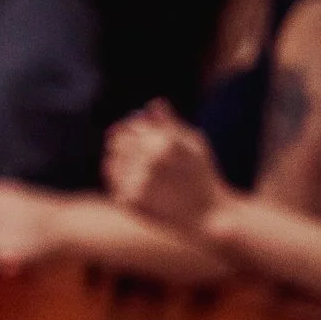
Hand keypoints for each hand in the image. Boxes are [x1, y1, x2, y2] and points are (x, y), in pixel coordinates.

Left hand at [106, 102, 229, 232]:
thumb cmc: (203, 177)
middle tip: (132, 155)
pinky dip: (118, 180)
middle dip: (122, 145)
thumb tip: (153, 103)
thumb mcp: (194, 145)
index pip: (129, 127)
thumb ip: (171, 124)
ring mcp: (138, 181)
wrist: (208, 216)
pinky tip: (135, 184)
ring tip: (139, 172)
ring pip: (111, 161)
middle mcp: (150, 160)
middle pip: (116, 142)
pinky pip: (113, 183)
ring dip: (120, 163)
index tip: (133, 137)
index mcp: (166, 142)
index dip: (128, 131)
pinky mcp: (130, 201)